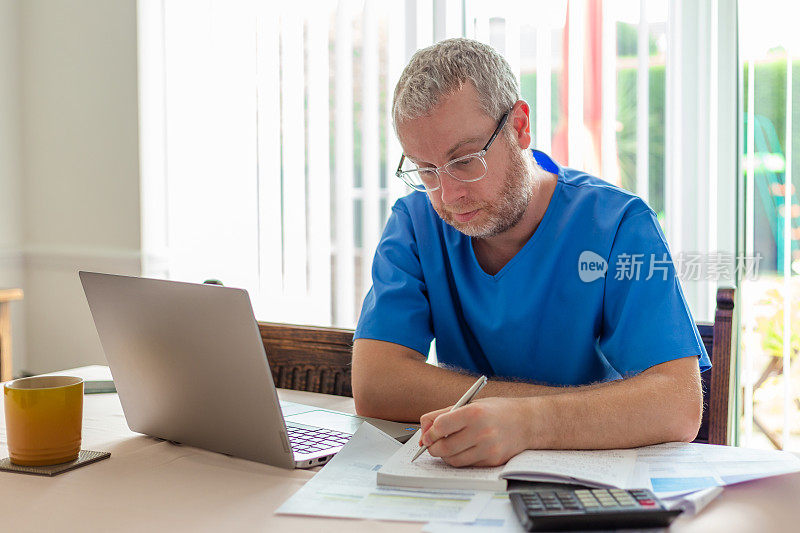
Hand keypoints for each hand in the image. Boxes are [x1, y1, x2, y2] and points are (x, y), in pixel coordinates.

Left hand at [418, 397, 534, 466]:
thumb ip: (444, 414)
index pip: (440, 426)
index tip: (428, 434)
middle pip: (444, 447)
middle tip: (432, 444)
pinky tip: (463, 450)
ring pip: (453, 460)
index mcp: (474, 413)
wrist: (526, 422)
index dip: (430, 432)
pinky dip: (460, 459)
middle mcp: (481, 431)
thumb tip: (424, 430)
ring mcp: (488, 449)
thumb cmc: (497, 411)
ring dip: (444, 456)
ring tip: (447, 447)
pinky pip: (467, 465)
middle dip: (433, 447)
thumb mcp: (471, 404)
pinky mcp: (492, 461)